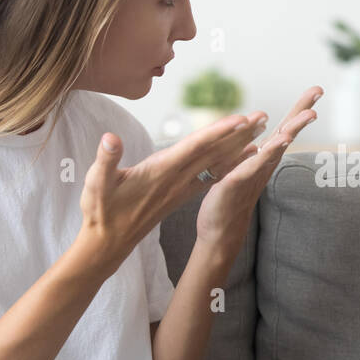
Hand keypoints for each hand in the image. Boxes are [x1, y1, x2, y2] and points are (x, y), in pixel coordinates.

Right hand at [74, 113, 272, 276]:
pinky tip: (243, 156)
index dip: (217, 132)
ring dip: (239, 145)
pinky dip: (229, 163)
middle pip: (213, 152)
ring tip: (260, 130)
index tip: (239, 120)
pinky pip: (211, 175)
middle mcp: (177, 179)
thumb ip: (105, 160)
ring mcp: (181, 187)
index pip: (194, 148)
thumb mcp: (96, 184)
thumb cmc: (100, 211)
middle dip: (238, 133)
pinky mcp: (180, 193)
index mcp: (160, 172)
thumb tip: (110, 139)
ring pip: (216, 163)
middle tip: (263, 116)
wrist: (108, 242)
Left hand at [194, 85, 321, 249]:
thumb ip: (252, 157)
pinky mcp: (238, 182)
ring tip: (310, 114)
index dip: (299, 109)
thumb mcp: (241, 171)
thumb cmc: (230, 201)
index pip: (283, 128)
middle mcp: (264, 164)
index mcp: (263, 158)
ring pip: (277, 147)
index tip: (316, 90)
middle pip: (286, 132)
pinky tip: (279, 141)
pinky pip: (254, 164)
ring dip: (293, 129)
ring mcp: (254, 173)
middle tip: (319, 91)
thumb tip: (259, 144)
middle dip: (302, 112)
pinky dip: (268, 152)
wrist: (220, 231)